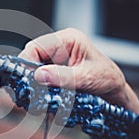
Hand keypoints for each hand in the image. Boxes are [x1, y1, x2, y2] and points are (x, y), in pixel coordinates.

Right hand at [19, 28, 138, 114]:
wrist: (113, 90)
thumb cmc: (107, 79)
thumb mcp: (87, 78)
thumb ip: (63, 77)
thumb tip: (39, 75)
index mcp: (68, 40)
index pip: (36, 47)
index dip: (26, 63)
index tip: (26, 81)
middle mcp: (58, 46)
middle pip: (31, 58)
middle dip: (28, 76)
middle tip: (27, 94)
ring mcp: (54, 58)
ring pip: (33, 70)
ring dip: (32, 85)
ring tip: (35, 99)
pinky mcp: (53, 70)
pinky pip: (39, 78)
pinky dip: (38, 89)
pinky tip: (41, 99)